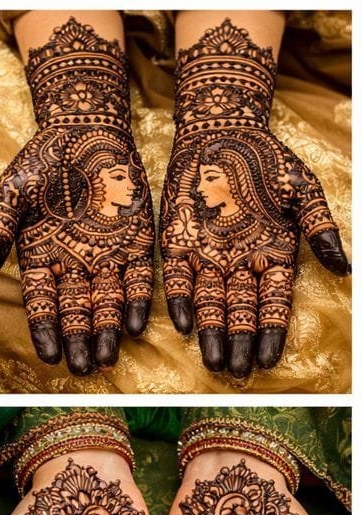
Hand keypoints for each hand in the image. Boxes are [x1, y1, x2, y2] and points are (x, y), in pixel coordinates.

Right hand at [0, 18, 154, 375]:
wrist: (85, 128)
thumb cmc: (41, 160)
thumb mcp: (11, 193)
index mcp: (39, 259)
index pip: (41, 304)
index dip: (45, 330)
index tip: (49, 356)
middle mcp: (71, 266)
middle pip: (75, 313)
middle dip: (79, 342)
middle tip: (84, 369)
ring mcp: (104, 256)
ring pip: (106, 304)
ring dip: (107, 333)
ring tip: (108, 359)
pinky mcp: (135, 243)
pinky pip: (136, 279)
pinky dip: (135, 302)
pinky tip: (134, 325)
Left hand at [160, 19, 349, 377]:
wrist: (220, 132)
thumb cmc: (266, 160)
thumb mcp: (301, 190)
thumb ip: (319, 228)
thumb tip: (345, 268)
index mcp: (272, 255)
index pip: (272, 304)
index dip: (269, 332)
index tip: (266, 359)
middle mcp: (239, 263)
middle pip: (240, 312)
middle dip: (238, 343)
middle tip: (236, 373)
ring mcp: (207, 256)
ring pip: (210, 304)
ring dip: (211, 334)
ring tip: (213, 363)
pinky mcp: (177, 245)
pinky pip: (178, 280)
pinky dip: (181, 302)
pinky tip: (184, 325)